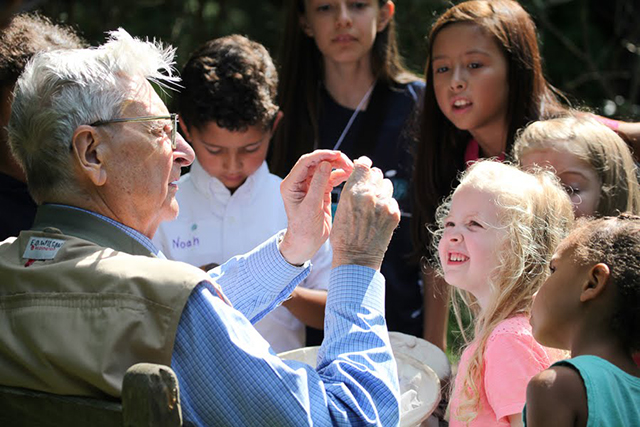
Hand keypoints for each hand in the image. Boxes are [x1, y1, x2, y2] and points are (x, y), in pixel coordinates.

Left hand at [279, 150, 352, 265]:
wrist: (306, 243)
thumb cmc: (304, 228)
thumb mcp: (311, 206)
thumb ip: (318, 184)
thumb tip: (326, 164)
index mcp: (291, 184)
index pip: (305, 162)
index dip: (321, 155)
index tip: (336, 154)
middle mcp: (299, 182)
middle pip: (316, 163)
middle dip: (332, 160)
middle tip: (348, 161)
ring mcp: (310, 186)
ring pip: (325, 169)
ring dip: (338, 166)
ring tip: (351, 167)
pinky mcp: (320, 191)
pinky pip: (330, 178)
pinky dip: (340, 175)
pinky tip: (349, 175)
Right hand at [331, 156, 399, 269]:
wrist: (356, 259)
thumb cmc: (343, 236)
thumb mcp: (341, 208)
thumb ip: (352, 191)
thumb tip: (361, 177)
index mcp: (352, 191)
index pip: (363, 165)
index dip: (364, 164)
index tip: (364, 166)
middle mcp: (369, 195)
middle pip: (376, 173)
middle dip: (372, 179)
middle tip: (367, 190)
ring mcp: (384, 204)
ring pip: (387, 185)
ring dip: (381, 190)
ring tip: (373, 204)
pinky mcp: (394, 214)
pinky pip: (392, 200)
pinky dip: (387, 205)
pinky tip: (378, 217)